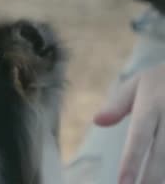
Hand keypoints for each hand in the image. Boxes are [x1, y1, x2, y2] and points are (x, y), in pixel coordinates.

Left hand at [94, 62, 164, 183]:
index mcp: (153, 103)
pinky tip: (162, 178)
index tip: (123, 182)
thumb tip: (97, 121)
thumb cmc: (161, 81)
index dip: (132, 160)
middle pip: (162, 152)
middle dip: (151, 176)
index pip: (140, 136)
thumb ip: (117, 104)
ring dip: (164, 175)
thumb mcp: (138, 84)